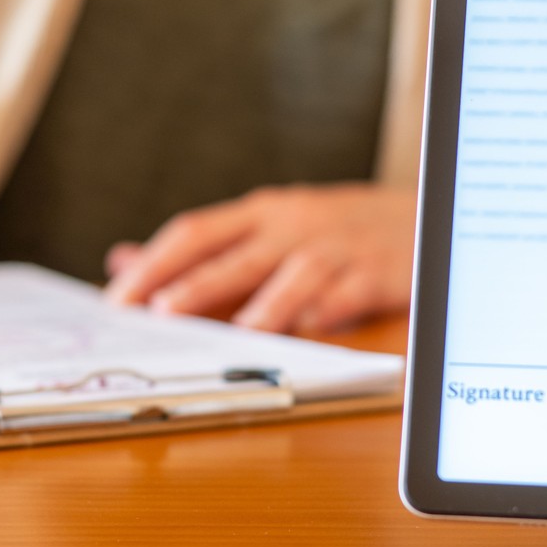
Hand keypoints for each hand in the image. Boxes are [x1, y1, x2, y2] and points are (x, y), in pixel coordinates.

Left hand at [104, 184, 416, 333]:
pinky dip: (331, 309)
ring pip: (296, 273)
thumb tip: (123, 262)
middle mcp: (294, 225)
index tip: (118, 300)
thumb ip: (202, 252)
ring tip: (234, 332)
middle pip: (237, 254)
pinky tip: (312, 328)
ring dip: (264, 303)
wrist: (428, 214)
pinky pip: (353, 291)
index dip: (154, 265)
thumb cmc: (337, 230)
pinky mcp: (379, 272)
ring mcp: (339, 247)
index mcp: (262, 214)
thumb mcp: (269, 228)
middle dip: (196, 285)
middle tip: (160, 314)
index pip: (196, 232)